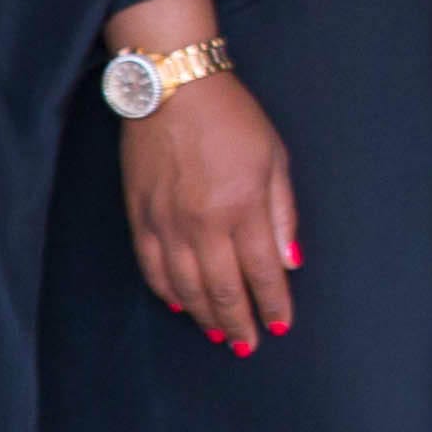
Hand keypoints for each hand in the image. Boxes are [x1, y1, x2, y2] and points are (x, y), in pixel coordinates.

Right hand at [123, 69, 298, 352]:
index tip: (281, 326)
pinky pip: (153, 269)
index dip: (273, 305)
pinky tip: (181, 305)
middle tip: (249, 345)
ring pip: (187, 288)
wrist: (173, 87)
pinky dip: (168, 292)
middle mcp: (203, 223)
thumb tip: (290, 262)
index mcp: (243, 207)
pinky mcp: (140, 217)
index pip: (262, 273)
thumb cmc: (231, 117)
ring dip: (205, 315)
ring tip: (220, 334)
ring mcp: (167, 223)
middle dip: (240, 322)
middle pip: (224, 290)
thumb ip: (283, 214)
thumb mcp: (275, 158)